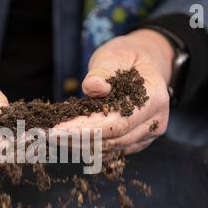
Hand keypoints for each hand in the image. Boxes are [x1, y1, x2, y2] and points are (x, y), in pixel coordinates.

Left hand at [60, 29, 173, 155]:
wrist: (142, 64)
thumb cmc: (126, 58)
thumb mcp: (113, 55)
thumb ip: (102, 71)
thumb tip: (93, 86)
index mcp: (155, 98)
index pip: (119, 122)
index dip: (89, 129)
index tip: (61, 129)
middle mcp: (156, 122)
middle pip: (114, 139)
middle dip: (80, 139)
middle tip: (51, 136)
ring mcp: (147, 135)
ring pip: (111, 148)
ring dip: (81, 146)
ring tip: (55, 140)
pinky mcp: (135, 142)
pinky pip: (111, 151)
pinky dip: (89, 148)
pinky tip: (68, 144)